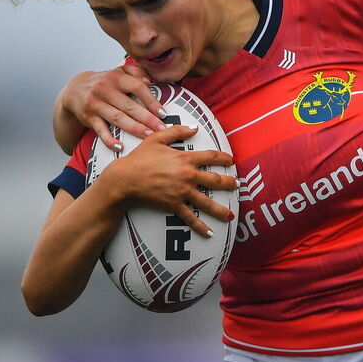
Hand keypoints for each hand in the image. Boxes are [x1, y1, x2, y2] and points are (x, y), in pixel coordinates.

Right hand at [58, 65, 165, 151]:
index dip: (151, 101)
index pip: (137, 87)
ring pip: (117, 118)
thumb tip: (149, 81)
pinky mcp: (88, 117)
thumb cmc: (104, 82)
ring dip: (134, 128)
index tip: (162, 113)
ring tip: (148, 136)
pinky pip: (100, 130)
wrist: (75, 90)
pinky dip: (109, 139)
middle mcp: (105, 90)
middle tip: (161, 129)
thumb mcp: (119, 71)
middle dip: (147, 118)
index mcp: (116, 77)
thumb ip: (136, 72)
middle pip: (129, 106)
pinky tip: (120, 146)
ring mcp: (95, 104)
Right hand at [99, 125, 238, 237]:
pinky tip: (210, 234)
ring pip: (207, 202)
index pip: (211, 157)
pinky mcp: (174, 205)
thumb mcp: (157, 139)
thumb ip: (177, 131)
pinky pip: (191, 217)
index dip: (224, 158)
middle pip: (215, 180)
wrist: (125, 179)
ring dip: (220, 209)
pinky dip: (200, 227)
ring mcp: (182, 192)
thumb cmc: (139, 158)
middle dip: (229, 183)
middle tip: (237, 186)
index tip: (232, 161)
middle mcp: (188, 175)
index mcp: (186, 158)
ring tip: (230, 214)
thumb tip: (194, 127)